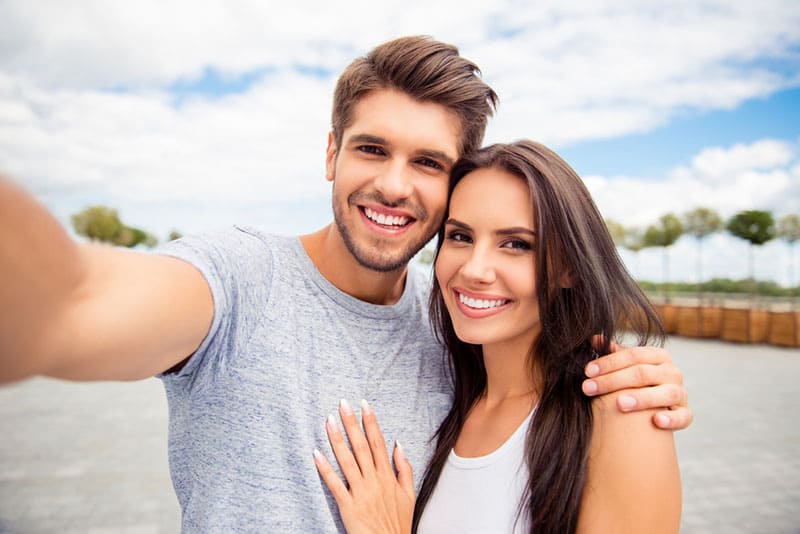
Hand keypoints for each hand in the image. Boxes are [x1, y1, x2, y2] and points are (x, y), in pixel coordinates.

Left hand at [313, 399, 414, 533]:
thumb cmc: (398, 523)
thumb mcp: (409, 494)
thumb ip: (404, 468)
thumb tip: (398, 444)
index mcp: (387, 476)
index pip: (378, 442)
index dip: (371, 422)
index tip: (364, 405)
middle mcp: (374, 480)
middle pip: (361, 446)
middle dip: (352, 423)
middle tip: (343, 404)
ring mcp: (361, 492)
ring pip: (347, 461)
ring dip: (337, 440)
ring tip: (328, 421)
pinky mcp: (348, 506)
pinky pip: (334, 485)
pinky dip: (325, 469)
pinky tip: (316, 453)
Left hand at [581, 338, 691, 430]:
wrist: (657, 407)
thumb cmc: (637, 382)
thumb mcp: (627, 366)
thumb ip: (613, 353)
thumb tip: (595, 339)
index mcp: (658, 356)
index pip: (633, 355)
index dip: (609, 362)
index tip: (587, 371)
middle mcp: (672, 372)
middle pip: (643, 373)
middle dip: (613, 381)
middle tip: (588, 389)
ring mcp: (681, 393)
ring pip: (665, 393)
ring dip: (642, 398)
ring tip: (619, 404)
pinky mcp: (685, 414)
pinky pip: (683, 416)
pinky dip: (672, 419)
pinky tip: (656, 421)